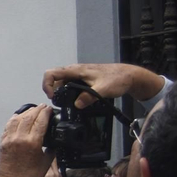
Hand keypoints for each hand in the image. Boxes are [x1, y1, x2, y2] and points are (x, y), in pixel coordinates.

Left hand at [0, 104, 52, 176]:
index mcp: (32, 143)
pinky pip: (8, 126)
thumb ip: (51, 150)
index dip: (46, 113)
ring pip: (17, 119)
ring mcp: (9, 139)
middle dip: (37, 110)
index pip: (40, 121)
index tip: (49, 109)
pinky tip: (19, 117)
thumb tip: (54, 143)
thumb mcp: (46, 163)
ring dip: (26, 112)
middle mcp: (19, 138)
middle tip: (43, 107)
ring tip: (33, 110)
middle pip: (29, 117)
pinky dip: (15, 119)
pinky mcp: (3, 141)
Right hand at [43, 62, 165, 105]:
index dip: (47, 85)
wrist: (129, 76)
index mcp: (76, 70)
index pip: (51, 73)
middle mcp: (75, 70)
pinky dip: (68, 91)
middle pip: (54, 77)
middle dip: (52, 89)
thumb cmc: (117, 79)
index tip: (53, 97)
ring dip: (60, 91)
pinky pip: (70, 83)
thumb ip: (89, 97)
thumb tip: (77, 105)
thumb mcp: (103, 90)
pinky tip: (75, 99)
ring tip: (66, 102)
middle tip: (58, 102)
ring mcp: (79, 74)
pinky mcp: (84, 78)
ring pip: (62, 81)